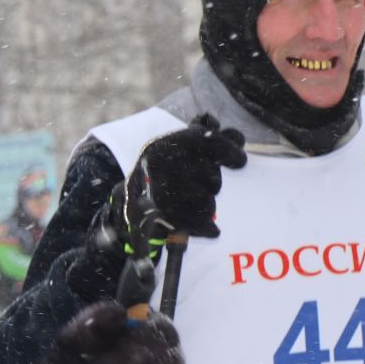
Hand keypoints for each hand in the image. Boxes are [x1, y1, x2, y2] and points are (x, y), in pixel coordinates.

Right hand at [67, 116, 244, 301]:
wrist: (125, 209)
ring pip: (209, 201)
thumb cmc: (157, 174)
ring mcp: (162, 196)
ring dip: (205, 204)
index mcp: (164, 146)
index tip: (239, 160)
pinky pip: (203, 223)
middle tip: (197, 183)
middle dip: (210, 182)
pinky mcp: (165, 221)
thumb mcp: (173, 148)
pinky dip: (206, 226)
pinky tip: (202, 224)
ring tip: (187, 203)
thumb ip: (205, 138)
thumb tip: (235, 137)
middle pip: (212, 175)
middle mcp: (162, 168)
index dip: (230, 150)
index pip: (210, 142)